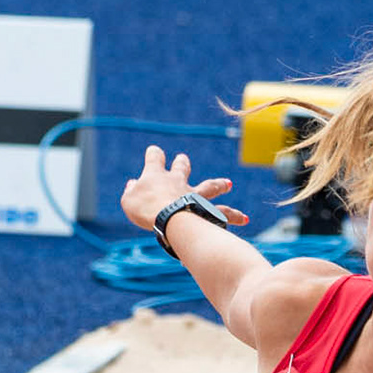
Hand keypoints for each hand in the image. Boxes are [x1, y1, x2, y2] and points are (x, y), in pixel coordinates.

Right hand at [119, 145, 249, 232]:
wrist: (171, 219)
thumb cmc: (146, 210)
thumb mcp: (129, 202)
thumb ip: (131, 193)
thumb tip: (132, 185)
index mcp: (156, 175)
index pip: (155, 157)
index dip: (154, 154)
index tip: (154, 153)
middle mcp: (178, 181)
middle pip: (182, 167)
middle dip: (182, 162)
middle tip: (184, 159)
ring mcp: (194, 194)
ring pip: (210, 186)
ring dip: (219, 184)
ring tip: (228, 184)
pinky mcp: (207, 209)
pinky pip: (222, 213)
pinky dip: (233, 216)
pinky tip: (244, 219)